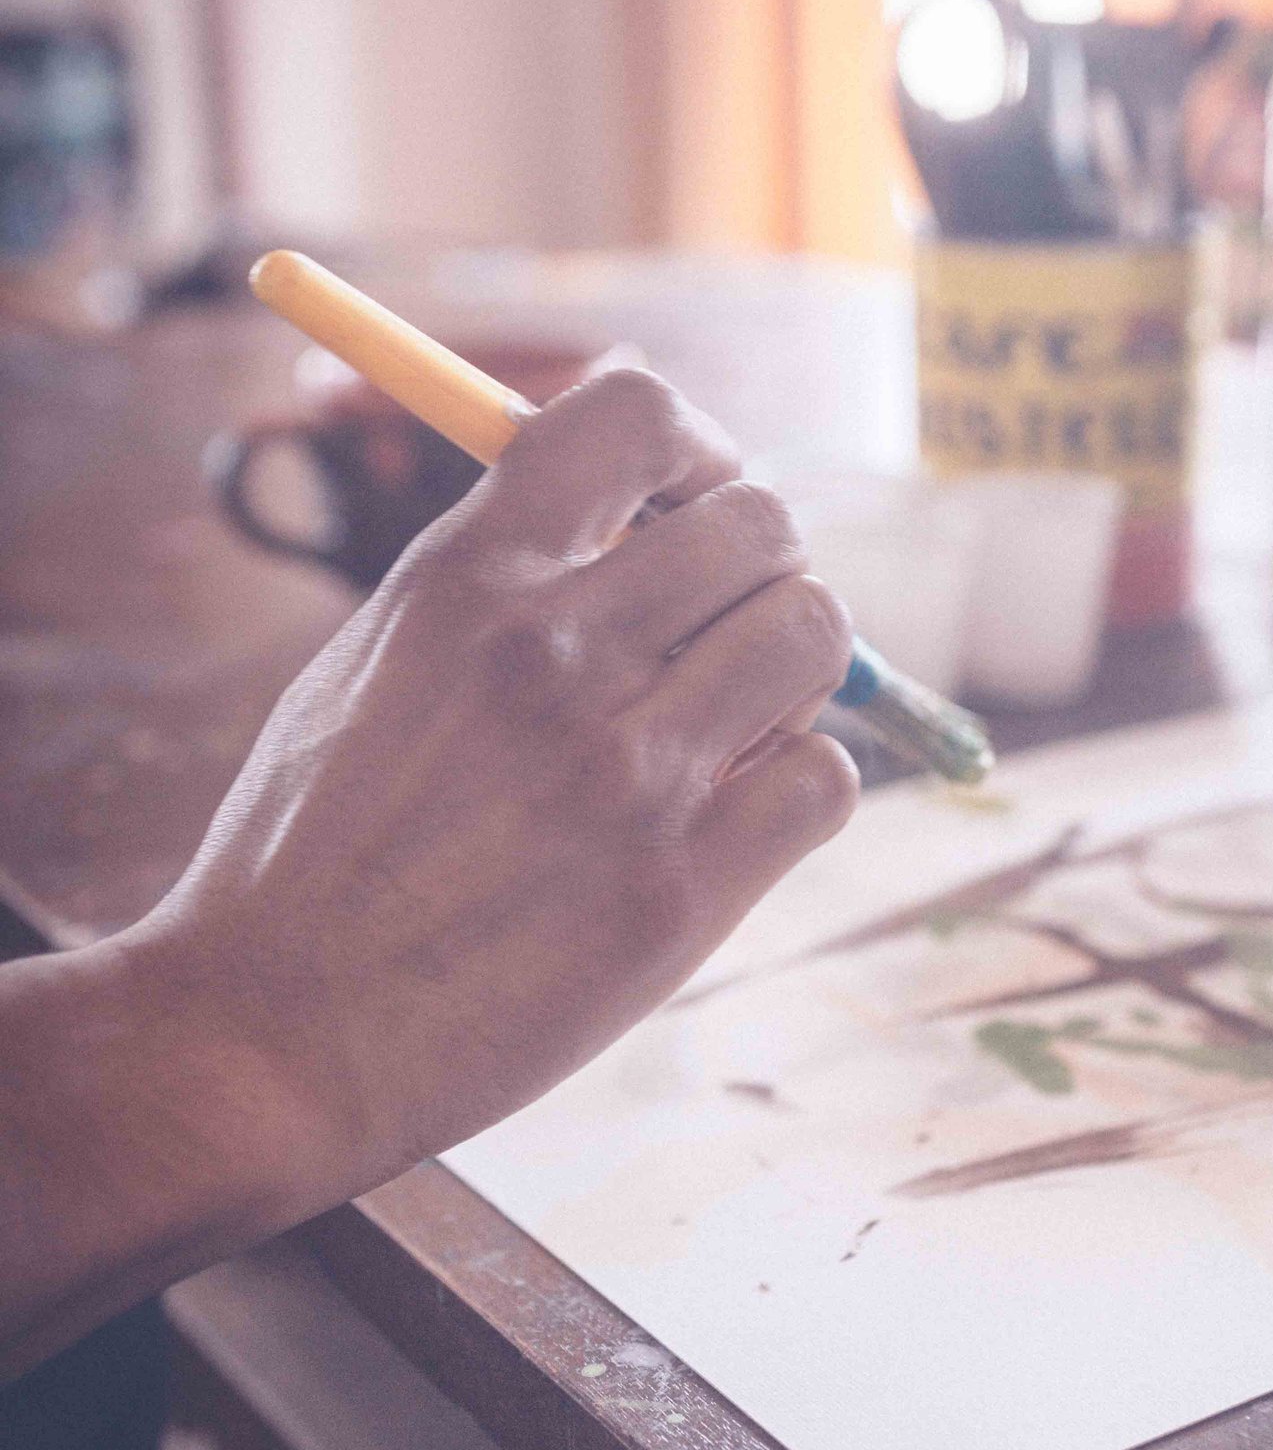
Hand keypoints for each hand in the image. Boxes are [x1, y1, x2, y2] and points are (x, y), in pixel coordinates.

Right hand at [0, 370, 855, 1374]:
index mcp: (468, 579)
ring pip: (815, 635)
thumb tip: (631, 518)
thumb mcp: (372, 664)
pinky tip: (734, 814)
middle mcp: (557, 654)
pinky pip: (825, 778)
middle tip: (720, 625)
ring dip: (792, 669)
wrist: (270, 1038)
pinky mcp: (681, 893)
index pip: (634, 412)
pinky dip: (797, 787)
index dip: (692, 443)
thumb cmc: (309, 853)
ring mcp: (628, 774)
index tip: (688, 495)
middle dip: (758, 563)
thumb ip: (496, 580)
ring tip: (730, 718)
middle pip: (761, 525)